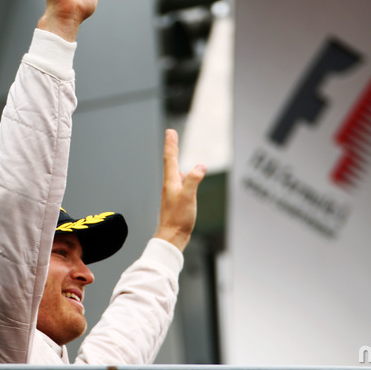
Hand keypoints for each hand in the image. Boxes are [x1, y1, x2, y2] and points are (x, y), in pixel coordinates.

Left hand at [154, 129, 205, 251]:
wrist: (171, 238)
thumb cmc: (178, 219)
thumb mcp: (188, 197)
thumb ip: (193, 180)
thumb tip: (200, 165)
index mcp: (171, 182)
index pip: (170, 158)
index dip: (171, 144)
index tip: (170, 131)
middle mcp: (170, 185)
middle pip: (171, 162)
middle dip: (172, 147)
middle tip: (171, 135)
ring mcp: (173, 193)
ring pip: (174, 172)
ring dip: (175, 160)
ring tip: (175, 152)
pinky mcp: (177, 201)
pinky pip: (179, 181)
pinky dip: (182, 174)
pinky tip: (183, 176)